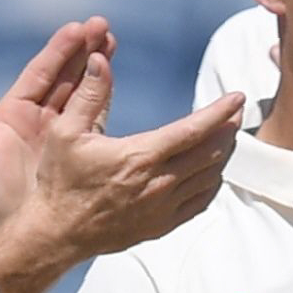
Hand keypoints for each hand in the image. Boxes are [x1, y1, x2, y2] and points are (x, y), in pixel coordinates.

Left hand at [0, 20, 107, 236]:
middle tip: (103, 25)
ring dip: (97, 67)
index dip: (59, 50)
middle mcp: (39, 120)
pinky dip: (104, 98)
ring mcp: (60, 136)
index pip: (40, 73)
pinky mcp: (76, 154)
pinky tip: (114, 79)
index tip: (77, 28)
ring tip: (112, 41)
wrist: (4, 238)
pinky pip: (93, 120)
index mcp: (13, 114)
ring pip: (82, 93)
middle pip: (65, 76)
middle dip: (83, 50)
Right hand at [0, 51, 242, 292]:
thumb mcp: (65, 132)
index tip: (236, 97)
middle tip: (236, 113)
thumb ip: (88, 94)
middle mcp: (158, 184)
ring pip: (209, 178)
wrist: (55, 234)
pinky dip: (212, 183)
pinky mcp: (161, 226)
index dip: (219, 112)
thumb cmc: (59, 181)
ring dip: (223, 155)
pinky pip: (200, 203)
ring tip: (228, 137)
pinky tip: (212, 171)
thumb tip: (101, 58)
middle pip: (210, 154)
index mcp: (140, 157)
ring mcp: (162, 209)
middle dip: (228, 130)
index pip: (193, 131)